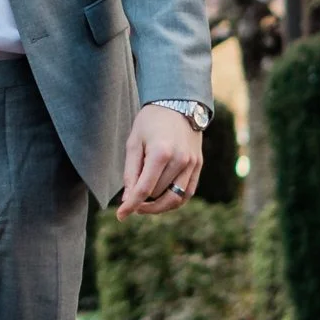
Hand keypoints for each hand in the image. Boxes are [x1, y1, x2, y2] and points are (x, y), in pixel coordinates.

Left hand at [117, 103, 203, 217]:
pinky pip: (188, 193)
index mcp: (160, 153)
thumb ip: (131, 172)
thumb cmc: (150, 122)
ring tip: (145, 204)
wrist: (177, 104)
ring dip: (158, 206)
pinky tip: (161, 200)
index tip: (120, 216)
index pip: (144, 189)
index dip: (131, 205)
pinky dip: (174, 201)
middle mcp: (180, 160)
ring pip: (175, 198)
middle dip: (142, 200)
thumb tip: (128, 199)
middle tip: (131, 199)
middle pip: (157, 194)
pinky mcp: (199, 165)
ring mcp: (192, 164)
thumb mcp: (134, 142)